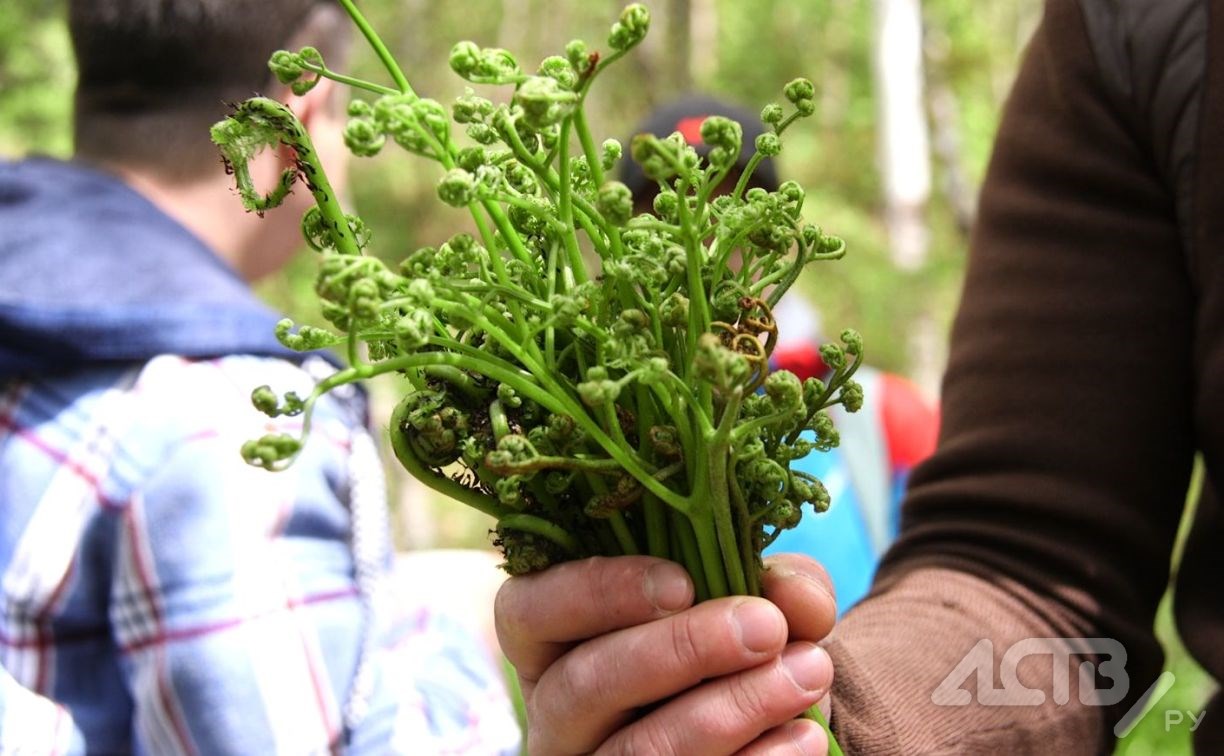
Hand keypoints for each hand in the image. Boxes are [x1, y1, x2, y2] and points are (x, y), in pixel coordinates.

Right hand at [495, 553, 836, 754]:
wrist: (770, 733)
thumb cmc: (736, 651)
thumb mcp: (750, 604)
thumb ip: (776, 587)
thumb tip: (794, 596)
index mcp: (555, 642)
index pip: (528, 610)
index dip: (594, 592)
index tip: (682, 583)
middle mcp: (557, 714)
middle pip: (584, 683)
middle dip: (681, 649)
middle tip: (764, 628)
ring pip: (637, 751)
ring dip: (729, 709)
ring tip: (808, 673)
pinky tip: (805, 737)